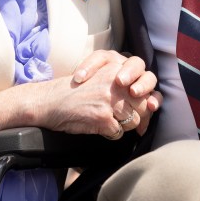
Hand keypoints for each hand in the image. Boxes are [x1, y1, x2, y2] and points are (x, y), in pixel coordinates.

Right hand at [25, 52, 156, 138]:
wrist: (48, 101)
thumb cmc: (75, 92)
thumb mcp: (101, 78)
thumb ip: (125, 85)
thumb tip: (151, 105)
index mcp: (116, 66)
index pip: (147, 84)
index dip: (148, 100)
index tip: (145, 107)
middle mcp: (115, 81)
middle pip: (144, 104)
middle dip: (138, 116)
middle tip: (125, 119)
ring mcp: (110, 99)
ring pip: (133, 121)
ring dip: (122, 125)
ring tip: (106, 120)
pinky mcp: (103, 116)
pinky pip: (118, 133)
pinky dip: (110, 133)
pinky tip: (98, 126)